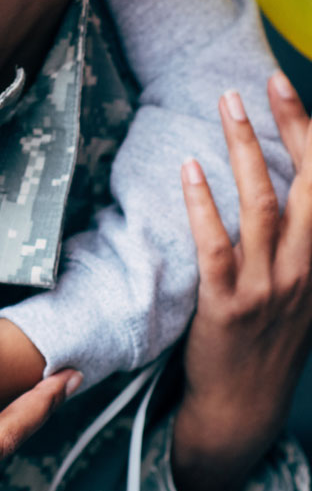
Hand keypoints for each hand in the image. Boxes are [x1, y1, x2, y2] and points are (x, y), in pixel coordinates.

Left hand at [173, 73, 311, 490]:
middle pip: (304, 186)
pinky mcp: (227, 304)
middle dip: (288, 128)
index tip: (287, 90)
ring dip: (243, 150)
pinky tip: (190, 169)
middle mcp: (305, 270)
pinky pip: (216, 246)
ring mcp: (268, 287)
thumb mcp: (298, 292)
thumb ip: (295, 242)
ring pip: (261, 205)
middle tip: (264, 81)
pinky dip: (204, 204)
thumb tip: (279, 185)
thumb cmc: (265, 342)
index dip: (310, 136)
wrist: (243, 408)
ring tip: (227, 106)